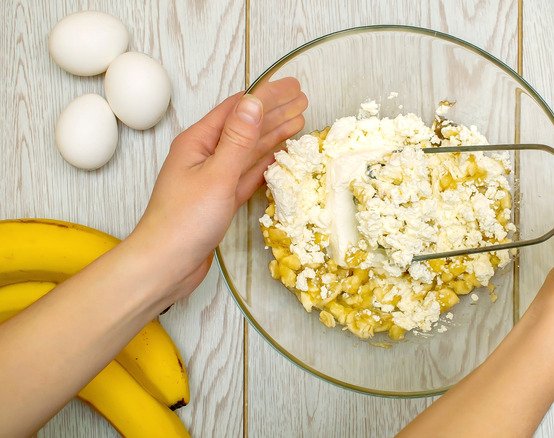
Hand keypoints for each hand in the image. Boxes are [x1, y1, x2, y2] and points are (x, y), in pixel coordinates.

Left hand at [130, 78, 307, 301]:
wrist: (165, 265)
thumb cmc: (184, 221)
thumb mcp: (217, 175)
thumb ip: (238, 140)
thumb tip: (254, 102)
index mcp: (198, 142)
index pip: (237, 109)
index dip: (266, 94)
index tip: (292, 85)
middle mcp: (204, 155)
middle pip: (245, 126)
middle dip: (274, 111)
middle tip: (302, 99)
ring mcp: (212, 178)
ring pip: (248, 150)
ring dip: (272, 134)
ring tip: (298, 121)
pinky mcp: (220, 200)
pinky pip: (247, 173)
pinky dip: (264, 162)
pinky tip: (277, 155)